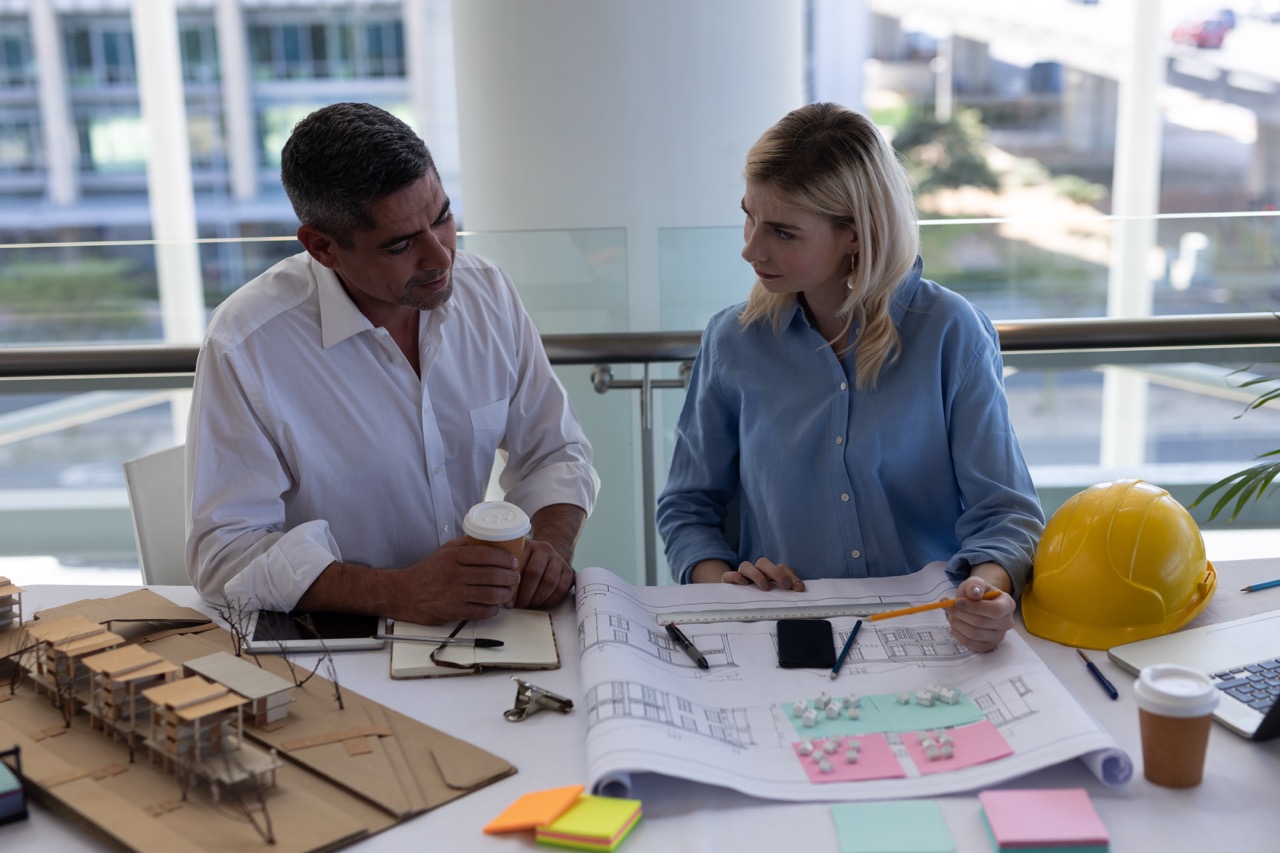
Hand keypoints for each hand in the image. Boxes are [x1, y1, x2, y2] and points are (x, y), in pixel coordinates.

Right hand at [388, 538, 521, 623]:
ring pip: (491, 594)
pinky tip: (494, 606)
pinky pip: (481, 611)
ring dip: (505, 594)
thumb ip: (465, 545)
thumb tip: (489, 540)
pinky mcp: (453, 611)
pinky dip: (492, 609)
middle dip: (510, 577)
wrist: (404, 593)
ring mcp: (454, 594)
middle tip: (515, 578)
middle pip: (493, 575)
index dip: (505, 559)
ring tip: (509, 592)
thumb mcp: (443, 551)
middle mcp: (455, 574)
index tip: (513, 561)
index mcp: (453, 557)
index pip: (487, 554)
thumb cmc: (427, 572)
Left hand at [513, 537, 575, 608]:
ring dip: (538, 598)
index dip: (513, 585)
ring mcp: (558, 559)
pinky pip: (561, 588)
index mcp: (528, 545)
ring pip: (550, 582)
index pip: (519, 565)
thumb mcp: (515, 565)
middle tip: (520, 605)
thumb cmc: (526, 564)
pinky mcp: (569, 571)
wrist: (546, 557)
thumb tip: (508, 602)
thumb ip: (509, 579)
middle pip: (534, 574)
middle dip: (526, 594)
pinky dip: (550, 600)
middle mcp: (544, 549)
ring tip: (530, 605)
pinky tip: (542, 603)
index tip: (508, 598)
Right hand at [716, 557, 805, 591]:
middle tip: (786, 585)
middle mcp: (755, 571)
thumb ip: (784, 594)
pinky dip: (736, 577)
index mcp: (768, 573)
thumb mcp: (774, 596)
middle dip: (776, 573)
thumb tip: (798, 594)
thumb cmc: (759, 599)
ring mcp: (741, 575)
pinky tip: (744, 584)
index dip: (792, 576)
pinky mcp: (728, 582)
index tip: (800, 588)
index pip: (781, 567)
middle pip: (763, 562)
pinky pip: (729, 575)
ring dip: (757, 574)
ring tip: (766, 587)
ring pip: (746, 565)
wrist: (733, 601)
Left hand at [945, 572, 1014, 652]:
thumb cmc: (978, 592)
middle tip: (947, 606)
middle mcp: (1007, 623)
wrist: (979, 603)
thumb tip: (973, 593)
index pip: (995, 610)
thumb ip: (974, 584)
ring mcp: (998, 636)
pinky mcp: (988, 646)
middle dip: (960, 614)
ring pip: (974, 634)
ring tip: (950, 614)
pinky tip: (954, 624)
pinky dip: (957, 634)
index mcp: (1008, 605)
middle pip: (981, 623)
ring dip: (957, 623)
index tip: (957, 602)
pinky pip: (970, 644)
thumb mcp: (975, 583)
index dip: (974, 607)